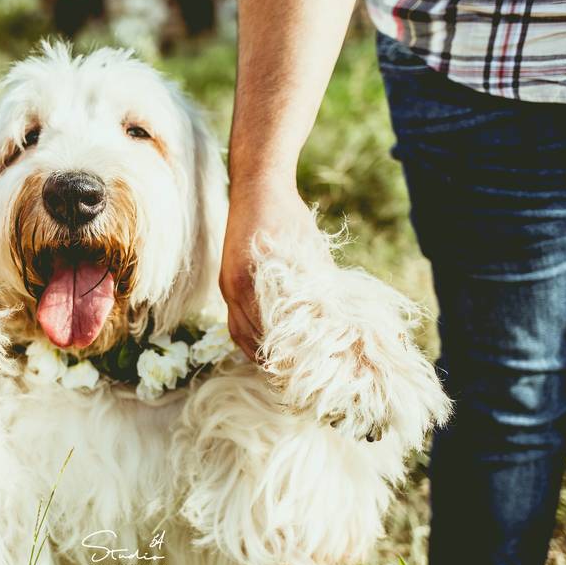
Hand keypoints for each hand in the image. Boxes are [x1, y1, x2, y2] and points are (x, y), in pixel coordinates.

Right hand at [219, 176, 316, 360]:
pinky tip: (267, 345)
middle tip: (296, 378)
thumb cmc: (288, 217)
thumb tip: (338, 322)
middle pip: (248, 341)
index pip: (265, 336)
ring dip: (258, 352)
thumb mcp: (308, 254)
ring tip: (281, 368)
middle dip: (271, 361)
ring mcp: (227, 287)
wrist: (257, 187)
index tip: (304, 373)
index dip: (284, 357)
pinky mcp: (228, 282)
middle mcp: (233, 290)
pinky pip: (235, 320)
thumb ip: (316, 288)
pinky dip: (249, 337)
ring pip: (238, 334)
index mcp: (251, 285)